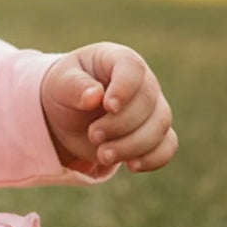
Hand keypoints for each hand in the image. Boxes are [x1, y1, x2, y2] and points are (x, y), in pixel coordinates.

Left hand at [41, 42, 175, 175]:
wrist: (68, 114)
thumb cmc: (64, 90)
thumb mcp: (59, 84)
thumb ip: (73, 86)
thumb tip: (94, 95)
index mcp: (118, 60)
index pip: (133, 68)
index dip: (125, 88)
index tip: (108, 106)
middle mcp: (143, 82)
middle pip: (147, 103)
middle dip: (120, 124)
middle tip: (93, 135)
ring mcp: (152, 108)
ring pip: (159, 127)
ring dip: (133, 145)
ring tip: (102, 154)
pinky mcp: (154, 133)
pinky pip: (167, 146)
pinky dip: (153, 158)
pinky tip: (131, 166)